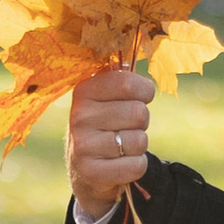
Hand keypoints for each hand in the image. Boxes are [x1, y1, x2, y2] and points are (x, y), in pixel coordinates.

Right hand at [67, 63, 154, 223]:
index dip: (144, 92)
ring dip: (138, 146)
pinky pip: (136, 166)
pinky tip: (120, 165)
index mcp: (84, 92)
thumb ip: (120, 78)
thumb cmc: (104, 126)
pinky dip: (135, 166)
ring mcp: (82, 146)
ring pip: (140, 141)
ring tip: (120, 147)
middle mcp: (79, 117)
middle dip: (141, 123)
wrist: (85, 172)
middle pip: (139, 113)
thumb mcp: (104, 99)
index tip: (140, 98)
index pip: (128, 83)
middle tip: (124, 128)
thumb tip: (136, 50)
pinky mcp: (92, 173)